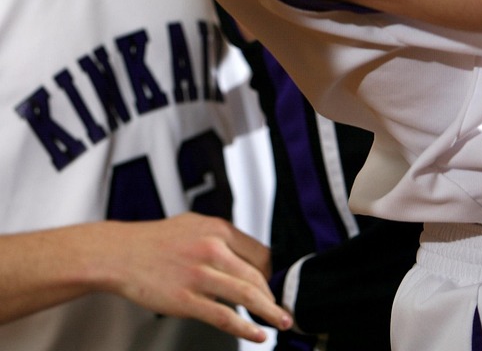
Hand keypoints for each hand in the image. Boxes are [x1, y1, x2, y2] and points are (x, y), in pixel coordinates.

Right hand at [109, 213, 289, 342]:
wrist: (120, 254)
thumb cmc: (155, 241)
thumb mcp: (194, 224)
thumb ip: (220, 237)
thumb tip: (244, 255)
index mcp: (217, 229)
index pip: (259, 252)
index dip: (272, 273)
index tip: (276, 286)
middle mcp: (212, 248)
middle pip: (257, 275)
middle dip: (275, 295)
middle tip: (284, 308)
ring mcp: (199, 275)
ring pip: (246, 294)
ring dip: (269, 312)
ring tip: (281, 322)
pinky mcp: (186, 299)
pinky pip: (223, 316)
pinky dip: (245, 328)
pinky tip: (256, 334)